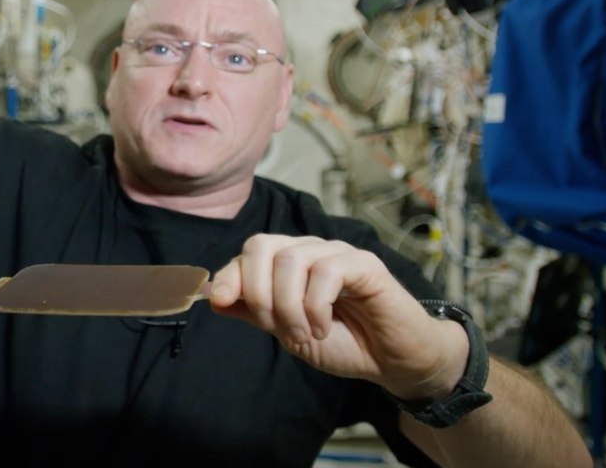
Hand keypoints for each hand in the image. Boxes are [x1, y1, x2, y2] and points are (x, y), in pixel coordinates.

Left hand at [209, 235, 469, 401]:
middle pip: (262, 245)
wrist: (392, 360)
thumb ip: (254, 312)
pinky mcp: (364, 263)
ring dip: (289, 307)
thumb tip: (213, 297)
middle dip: (258, 291)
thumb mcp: (289, 331)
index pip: (249, 252)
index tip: (220, 301)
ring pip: (290, 261)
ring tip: (306, 334)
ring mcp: (337, 252)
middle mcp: (310, 250)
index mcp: (289, 262)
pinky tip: (325, 326)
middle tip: (277, 328)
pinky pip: (326, 271)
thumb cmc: (344, 342)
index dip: (230, 275)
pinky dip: (316, 306)